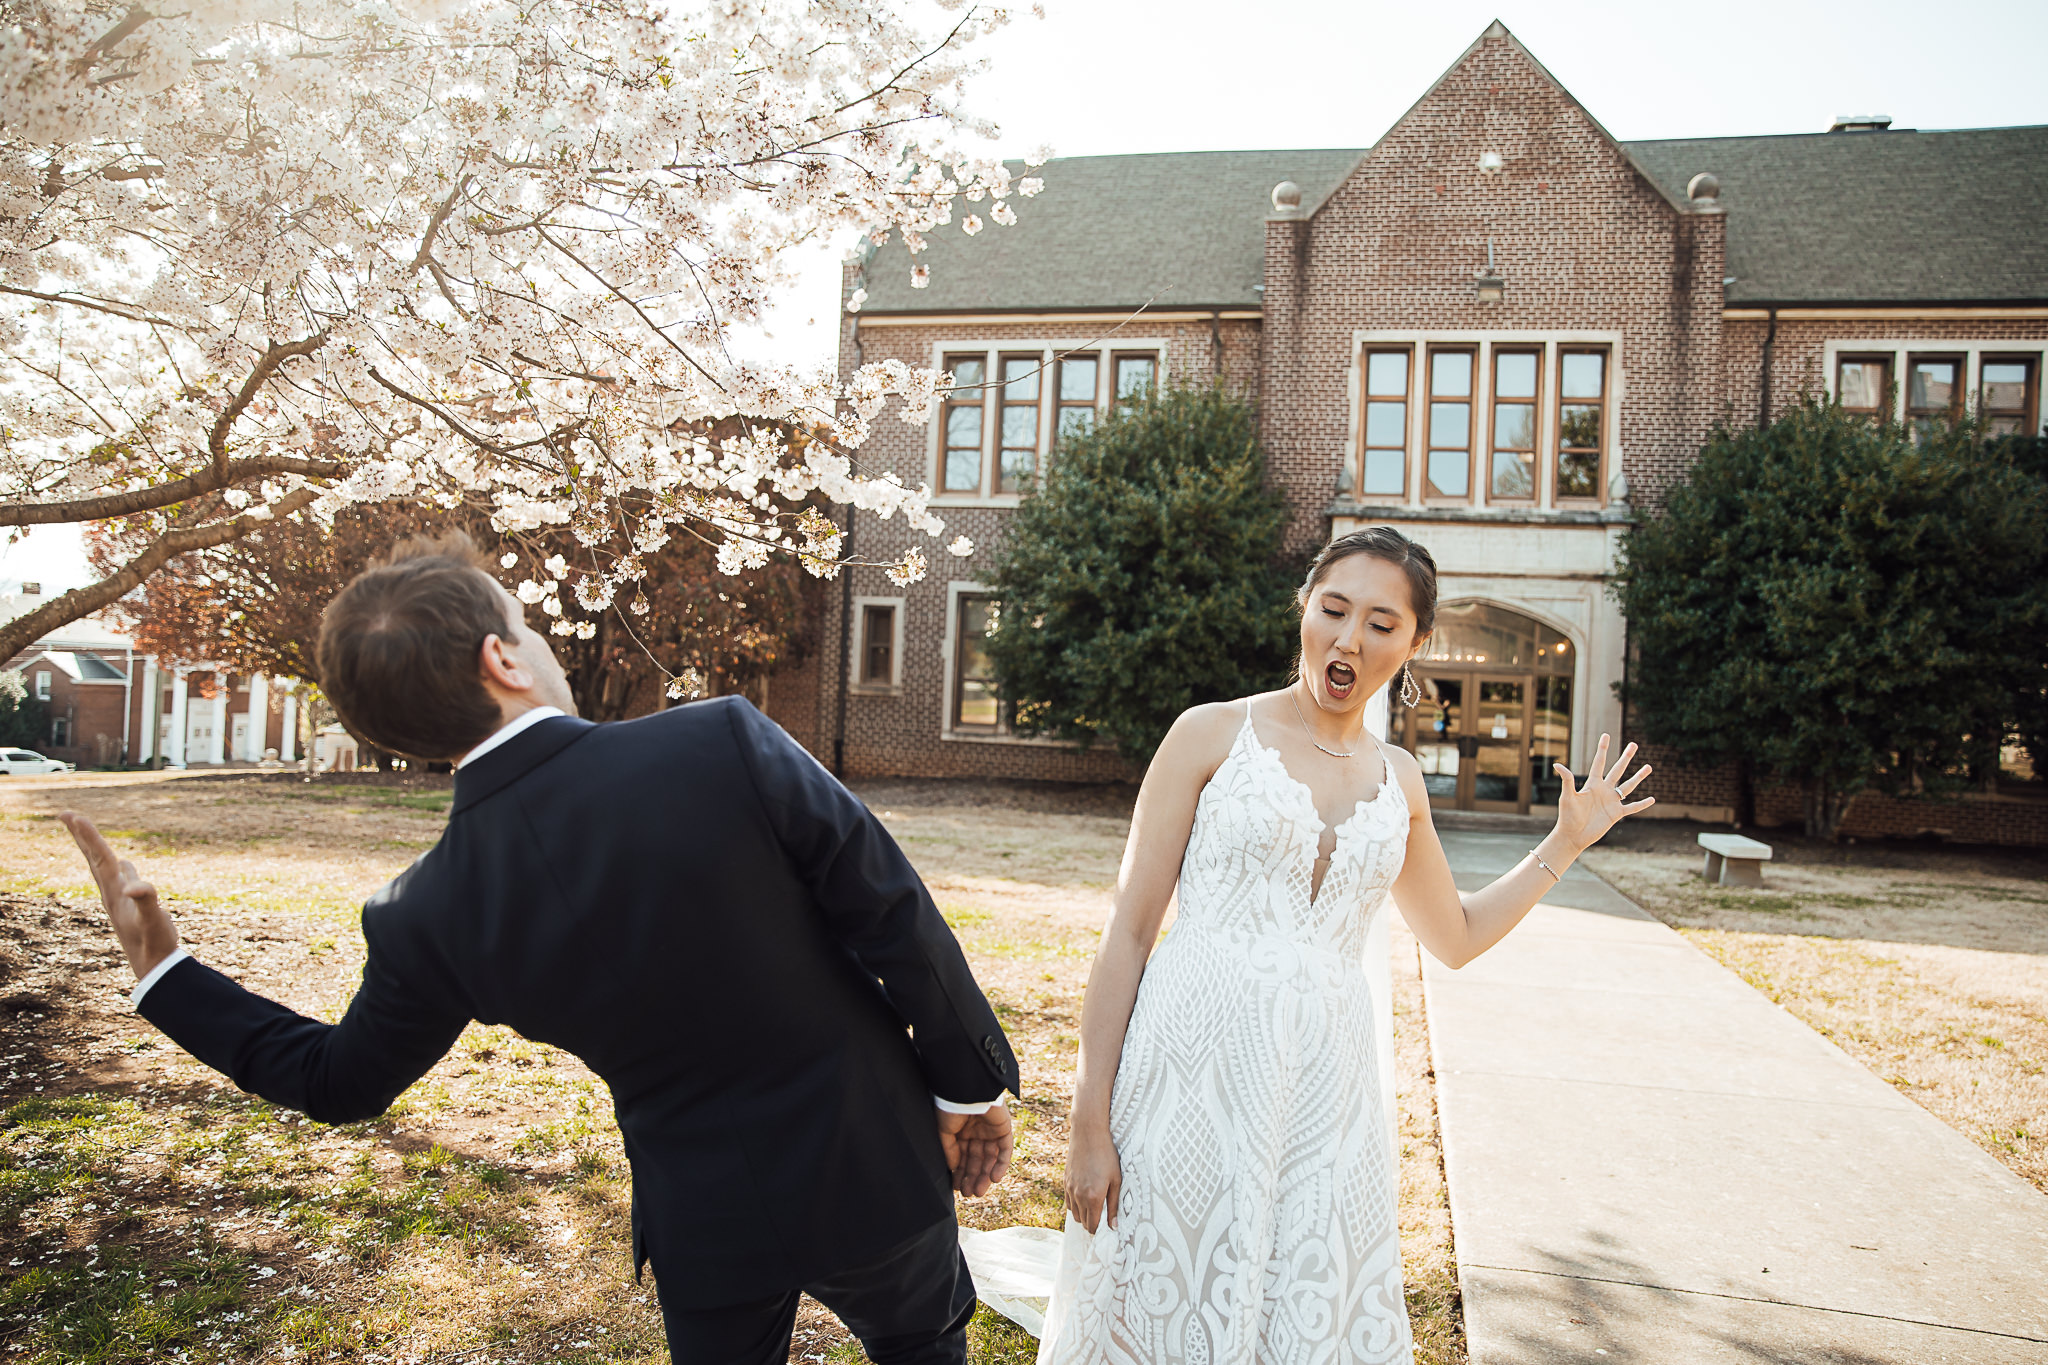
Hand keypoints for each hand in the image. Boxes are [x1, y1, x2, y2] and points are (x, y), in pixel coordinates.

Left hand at [59, 812, 179, 981]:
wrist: (153, 967)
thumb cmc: (154, 943)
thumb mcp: (153, 921)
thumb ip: (146, 901)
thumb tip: (133, 888)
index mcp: (115, 891)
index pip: (99, 857)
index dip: (88, 835)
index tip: (73, 815)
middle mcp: (112, 893)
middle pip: (93, 858)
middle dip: (81, 835)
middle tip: (66, 814)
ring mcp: (119, 899)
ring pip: (103, 867)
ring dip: (93, 847)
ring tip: (85, 833)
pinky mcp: (129, 905)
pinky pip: (120, 878)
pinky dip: (117, 865)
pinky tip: (122, 865)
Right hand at [937, 1101, 1012, 1196]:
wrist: (966, 1089)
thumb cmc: (951, 1106)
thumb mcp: (944, 1132)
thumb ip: (949, 1151)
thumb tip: (953, 1169)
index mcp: (961, 1132)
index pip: (962, 1157)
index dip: (960, 1172)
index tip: (956, 1188)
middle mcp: (976, 1132)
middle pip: (976, 1160)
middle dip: (972, 1177)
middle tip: (969, 1194)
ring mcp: (991, 1131)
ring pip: (990, 1158)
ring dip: (985, 1175)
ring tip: (978, 1191)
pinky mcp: (1004, 1129)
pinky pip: (1005, 1150)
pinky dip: (1000, 1165)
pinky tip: (993, 1179)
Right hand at [1063, 1119, 1121, 1232]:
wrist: (1088, 1134)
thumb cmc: (1107, 1156)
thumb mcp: (1116, 1180)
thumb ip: (1114, 1205)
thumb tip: (1114, 1226)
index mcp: (1094, 1197)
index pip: (1092, 1225)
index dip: (1099, 1229)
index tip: (1105, 1227)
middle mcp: (1079, 1195)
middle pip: (1082, 1222)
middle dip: (1091, 1223)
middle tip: (1102, 1217)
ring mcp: (1070, 1188)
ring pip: (1074, 1214)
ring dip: (1083, 1214)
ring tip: (1094, 1207)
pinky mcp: (1065, 1181)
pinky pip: (1068, 1202)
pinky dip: (1075, 1205)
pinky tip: (1084, 1197)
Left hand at [1552, 733, 1653, 852]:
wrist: (1573, 836)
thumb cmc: (1567, 816)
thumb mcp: (1568, 797)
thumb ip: (1567, 780)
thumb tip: (1557, 765)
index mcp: (1592, 784)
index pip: (1599, 763)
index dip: (1602, 749)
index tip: (1606, 735)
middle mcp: (1603, 790)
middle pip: (1617, 770)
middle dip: (1625, 757)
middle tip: (1634, 744)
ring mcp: (1611, 802)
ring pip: (1628, 786)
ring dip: (1638, 777)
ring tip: (1649, 767)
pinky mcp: (1616, 814)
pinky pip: (1632, 808)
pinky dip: (1642, 804)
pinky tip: (1652, 799)